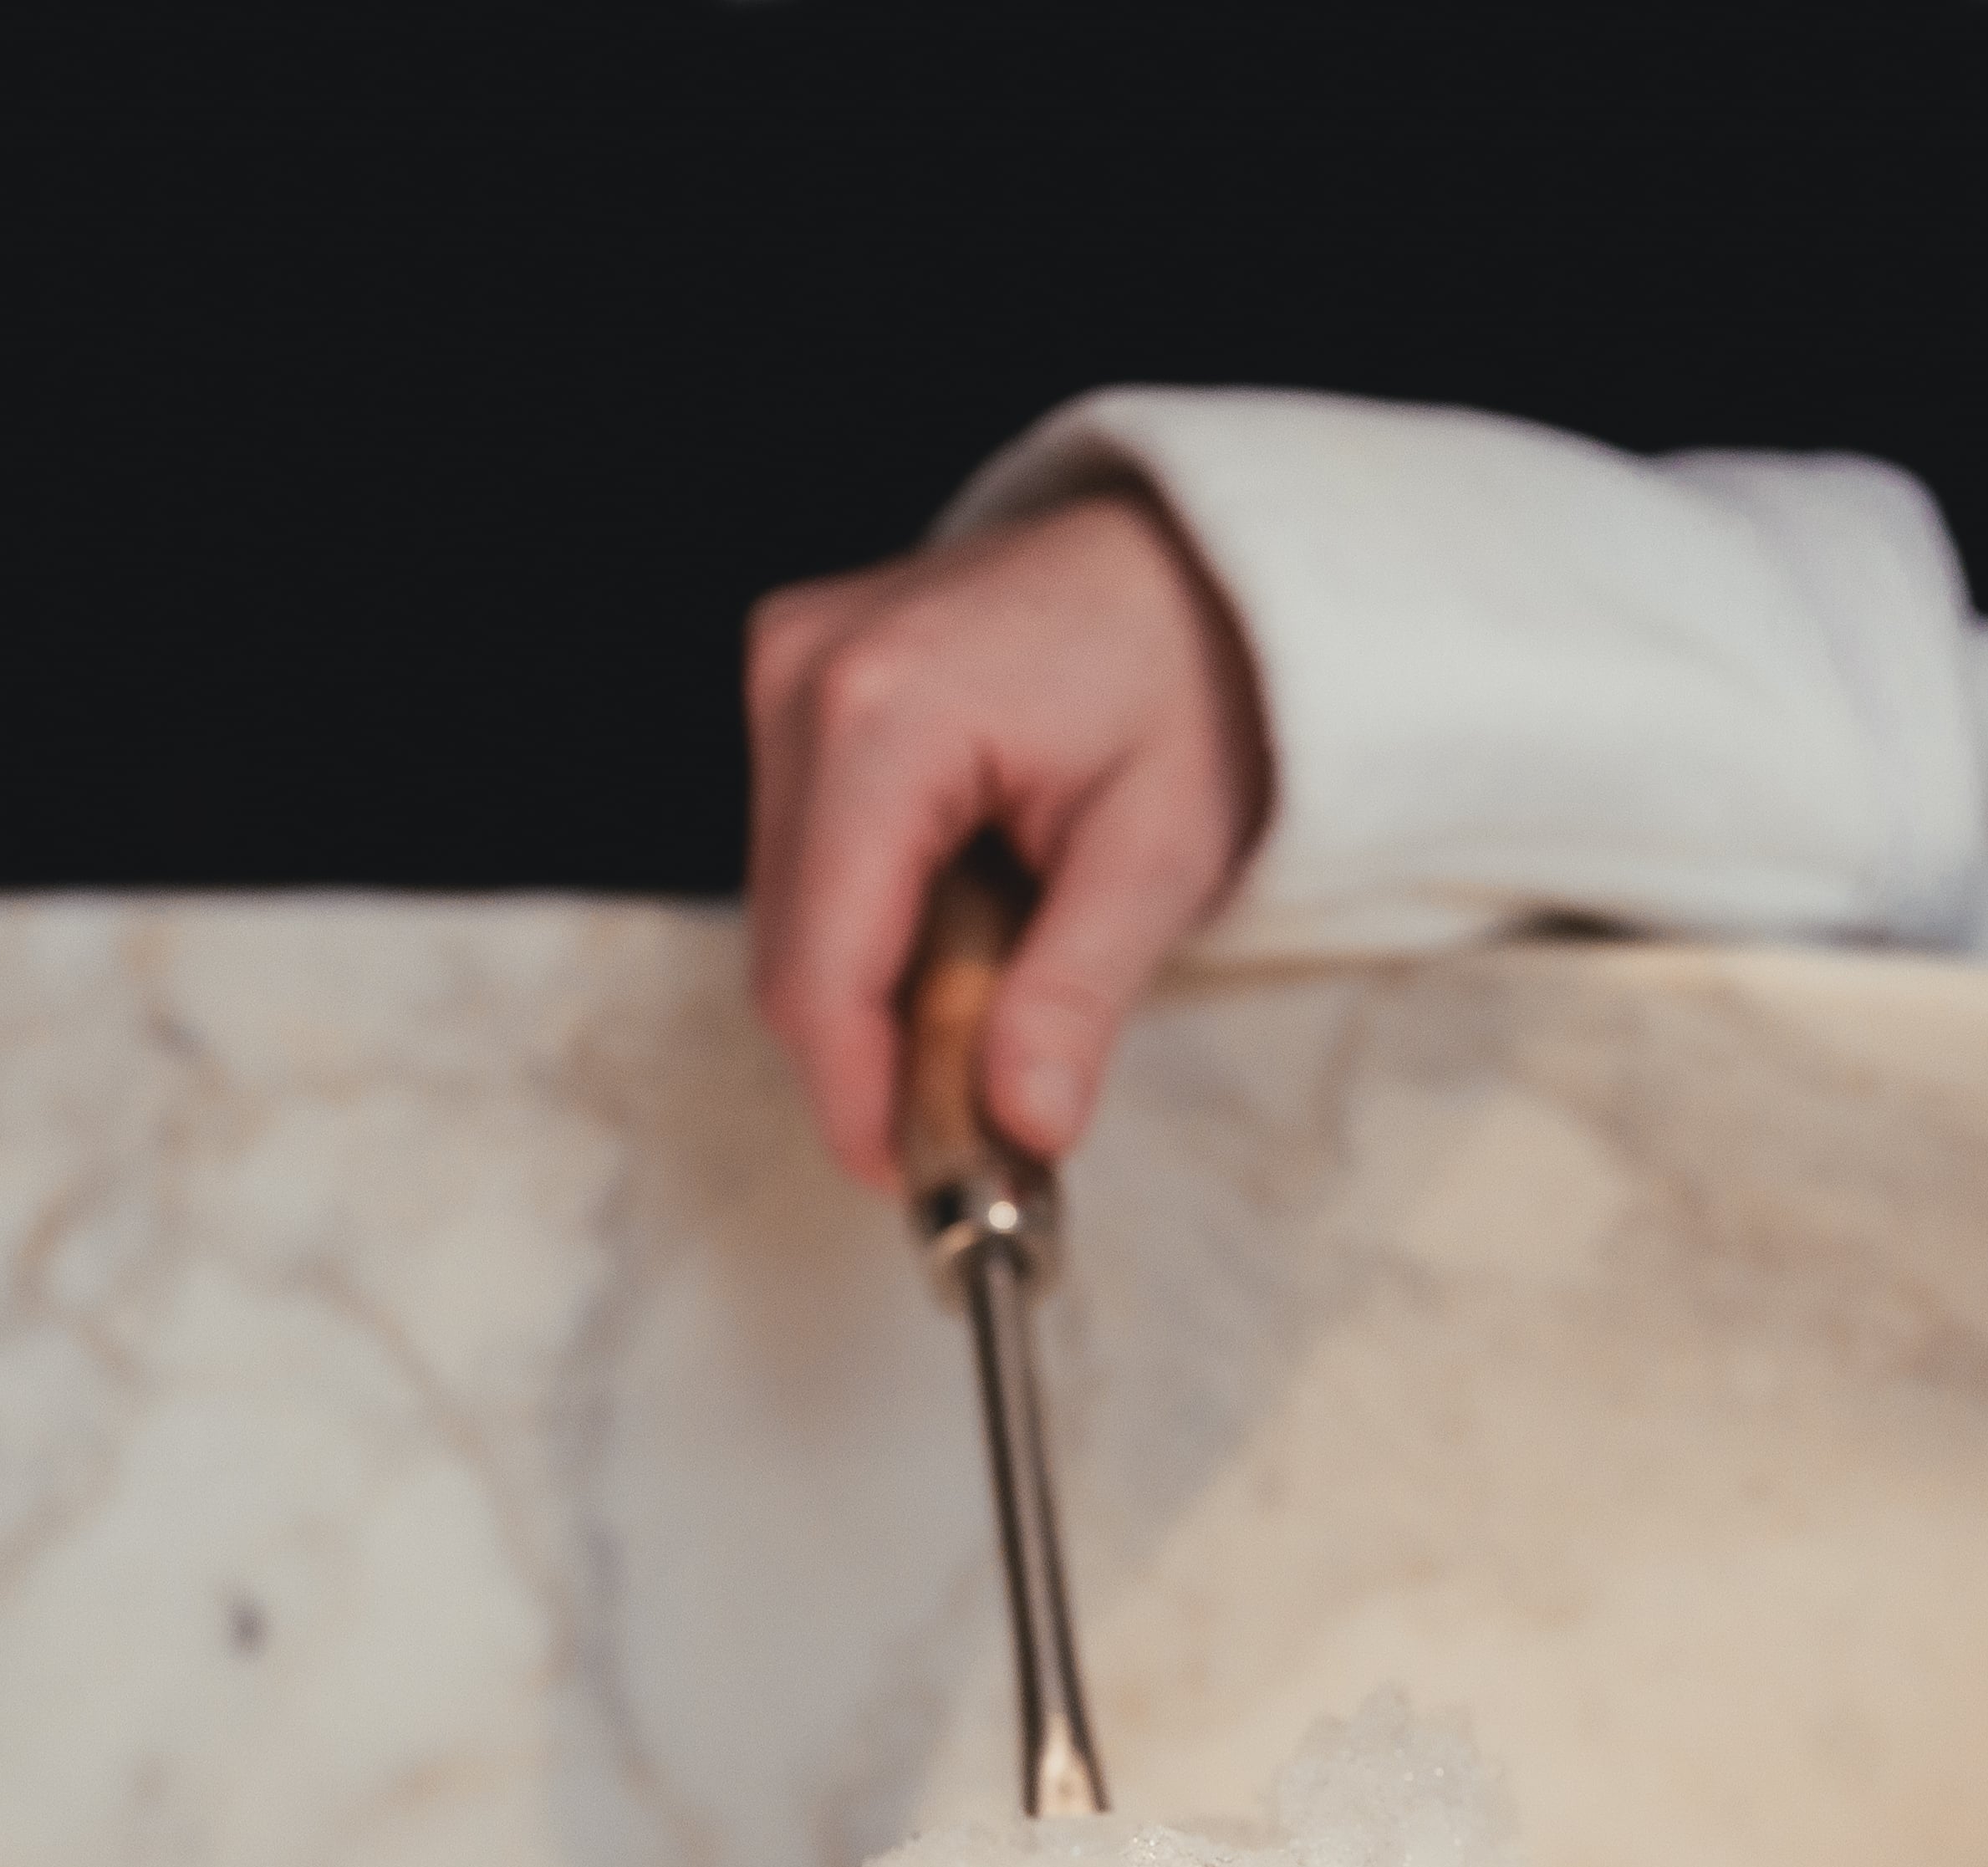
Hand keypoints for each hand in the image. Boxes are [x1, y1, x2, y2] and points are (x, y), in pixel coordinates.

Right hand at [743, 488, 1274, 1189]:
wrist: (1199, 561)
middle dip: (871, 1059)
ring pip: (793, 912)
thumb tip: (1024, 1126)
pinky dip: (878, 928)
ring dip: (877, 995)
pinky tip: (969, 936)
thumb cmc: (1197, 684)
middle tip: (978, 1139)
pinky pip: (810, 857)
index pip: (821, 962)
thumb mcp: (1161, 854)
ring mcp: (787, 671)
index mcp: (883, 715)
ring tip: (1000, 1023)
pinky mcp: (800, 684)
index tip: (914, 1183)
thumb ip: (1077, 996)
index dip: (856, 1096)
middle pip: (792, 948)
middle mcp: (801, 678)